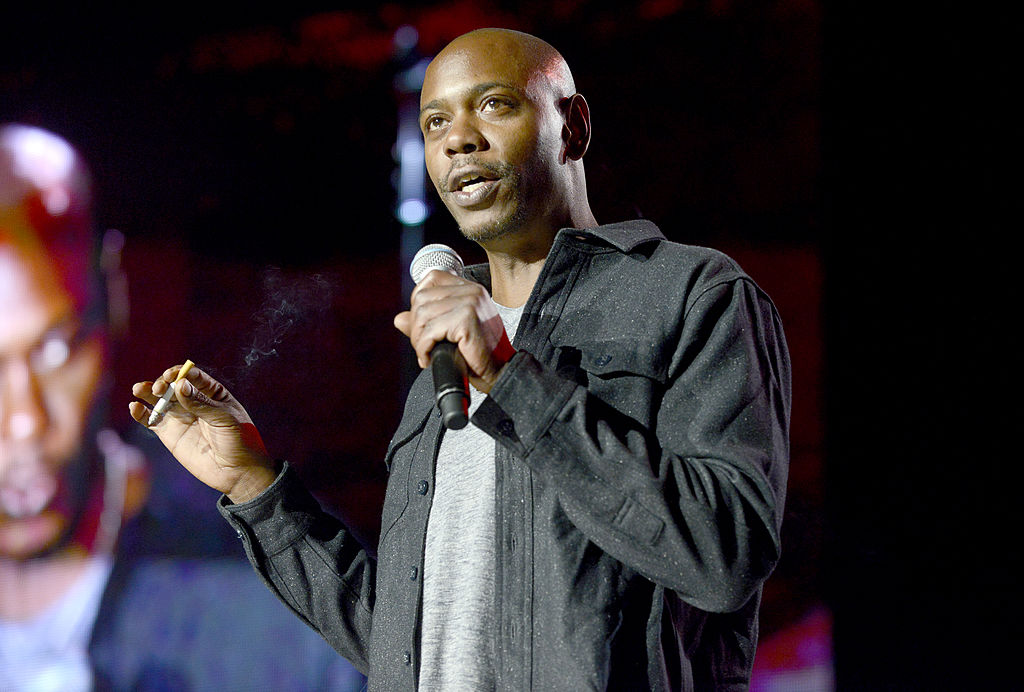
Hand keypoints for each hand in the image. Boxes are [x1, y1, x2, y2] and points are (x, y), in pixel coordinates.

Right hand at [129, 364, 276, 502]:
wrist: (236, 472)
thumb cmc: (239, 441)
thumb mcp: (225, 419)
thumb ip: (202, 403)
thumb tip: (180, 385)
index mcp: (212, 393)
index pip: (193, 376)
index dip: (181, 373)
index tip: (173, 376)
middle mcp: (193, 402)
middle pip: (173, 385)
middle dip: (163, 383)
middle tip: (159, 388)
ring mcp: (180, 417)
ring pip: (159, 399)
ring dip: (147, 391)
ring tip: (139, 389)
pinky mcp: (169, 434)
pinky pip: (151, 420)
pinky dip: (140, 413)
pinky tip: (134, 407)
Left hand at [393, 270, 514, 392]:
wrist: (500, 372)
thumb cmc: (478, 355)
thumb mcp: (449, 333)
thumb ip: (426, 323)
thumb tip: (399, 319)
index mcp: (470, 289)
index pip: (433, 278)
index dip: (419, 300)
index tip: (424, 325)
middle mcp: (472, 291)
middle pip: (422, 298)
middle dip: (416, 326)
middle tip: (425, 347)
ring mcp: (470, 302)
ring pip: (423, 315)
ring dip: (419, 340)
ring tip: (428, 354)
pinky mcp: (466, 318)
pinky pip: (430, 331)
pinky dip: (424, 348)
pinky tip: (430, 359)